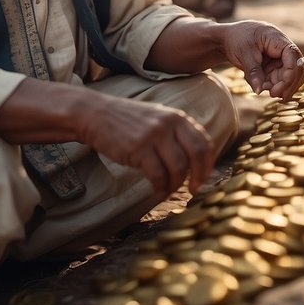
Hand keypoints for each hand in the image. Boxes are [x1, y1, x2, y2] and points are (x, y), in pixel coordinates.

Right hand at [78, 93, 214, 196]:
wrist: (96, 114)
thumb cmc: (128, 121)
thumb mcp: (158, 118)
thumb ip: (177, 133)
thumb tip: (196, 162)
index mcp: (177, 117)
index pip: (204, 142)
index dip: (207, 164)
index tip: (203, 178)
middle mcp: (169, 124)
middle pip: (197, 154)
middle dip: (199, 176)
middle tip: (194, 190)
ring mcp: (154, 135)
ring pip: (178, 168)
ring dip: (175, 184)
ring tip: (168, 189)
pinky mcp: (138, 148)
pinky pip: (158, 174)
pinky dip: (160, 187)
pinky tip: (157, 189)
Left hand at [220, 20, 303, 99]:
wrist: (228, 37)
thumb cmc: (236, 39)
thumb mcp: (244, 54)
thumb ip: (253, 72)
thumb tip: (259, 91)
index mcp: (277, 39)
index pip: (293, 57)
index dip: (289, 75)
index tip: (277, 90)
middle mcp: (282, 48)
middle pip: (296, 68)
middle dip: (288, 84)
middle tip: (273, 95)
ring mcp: (280, 57)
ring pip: (290, 75)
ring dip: (281, 86)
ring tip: (267, 91)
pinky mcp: (275, 65)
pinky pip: (280, 78)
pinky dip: (274, 85)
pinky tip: (262, 87)